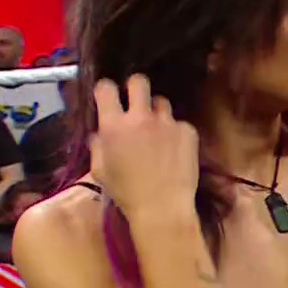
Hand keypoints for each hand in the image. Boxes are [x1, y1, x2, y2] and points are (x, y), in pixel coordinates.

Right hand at [88, 76, 200, 217]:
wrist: (162, 206)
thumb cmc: (125, 191)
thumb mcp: (99, 169)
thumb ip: (98, 145)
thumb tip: (100, 132)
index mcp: (114, 125)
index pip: (106, 88)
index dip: (106, 89)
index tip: (109, 96)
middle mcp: (141, 117)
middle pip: (139, 81)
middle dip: (135, 87)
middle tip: (135, 101)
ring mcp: (168, 123)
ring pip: (161, 102)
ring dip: (156, 112)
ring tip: (156, 131)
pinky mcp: (189, 131)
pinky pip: (179, 123)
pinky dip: (175, 132)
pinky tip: (173, 149)